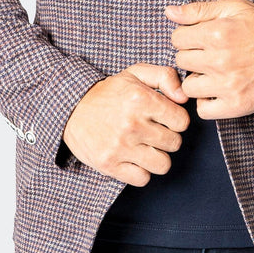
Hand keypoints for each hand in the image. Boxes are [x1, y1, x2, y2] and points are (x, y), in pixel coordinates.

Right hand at [62, 64, 190, 185]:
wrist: (70, 109)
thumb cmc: (109, 92)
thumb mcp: (135, 73)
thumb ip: (165, 76)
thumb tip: (184, 98)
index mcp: (140, 99)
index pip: (182, 121)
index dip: (176, 119)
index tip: (163, 118)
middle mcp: (132, 124)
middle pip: (174, 143)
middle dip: (167, 137)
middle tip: (152, 131)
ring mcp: (120, 146)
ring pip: (163, 164)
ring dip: (157, 156)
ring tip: (145, 146)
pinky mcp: (109, 165)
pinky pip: (143, 179)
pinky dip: (141, 171)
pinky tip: (133, 159)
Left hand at [164, 0, 253, 119]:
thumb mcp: (235, 7)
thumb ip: (198, 10)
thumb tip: (168, 12)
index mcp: (217, 32)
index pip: (177, 38)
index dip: (188, 37)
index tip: (202, 39)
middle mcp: (219, 59)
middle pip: (181, 61)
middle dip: (193, 57)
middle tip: (212, 55)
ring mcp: (227, 85)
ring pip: (188, 86)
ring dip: (198, 80)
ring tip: (214, 73)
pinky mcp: (236, 105)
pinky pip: (203, 110)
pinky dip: (207, 102)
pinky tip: (218, 91)